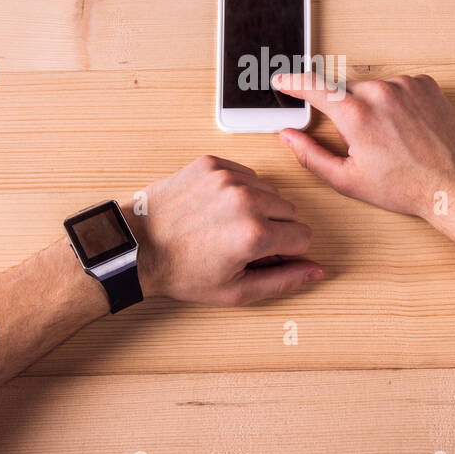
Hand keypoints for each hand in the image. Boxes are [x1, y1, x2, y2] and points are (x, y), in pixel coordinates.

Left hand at [124, 155, 322, 305]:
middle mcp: (246, 200)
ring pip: (270, 190)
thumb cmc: (181, 271)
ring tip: (227, 225)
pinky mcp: (212, 164)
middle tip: (243, 243)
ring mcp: (227, 178)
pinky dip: (239, 190)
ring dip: (259, 207)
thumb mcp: (235, 290)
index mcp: (255, 234)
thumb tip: (317, 270)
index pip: (304, 236)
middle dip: (275, 228)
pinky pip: (246, 174)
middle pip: (291, 211)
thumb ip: (283, 280)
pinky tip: (216, 208)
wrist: (137, 246)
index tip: (263, 255)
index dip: (287, 251)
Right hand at [272, 72, 454, 225]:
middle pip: (343, 89)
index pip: (312, 86)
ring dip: (370, 106)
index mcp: (356, 115)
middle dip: (342, 109)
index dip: (292, 81)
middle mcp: (379, 92)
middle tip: (358, 139)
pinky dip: (394, 102)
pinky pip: (397, 86)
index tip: (282, 80)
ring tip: (388, 138)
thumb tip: (289, 136)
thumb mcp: (348, 180)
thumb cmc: (407, 187)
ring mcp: (405, 85)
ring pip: (371, 88)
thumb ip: (310, 155)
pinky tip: (404, 127)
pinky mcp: (425, 84)